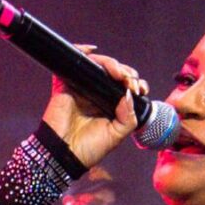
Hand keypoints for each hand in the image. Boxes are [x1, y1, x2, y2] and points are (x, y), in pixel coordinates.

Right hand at [41, 49, 143, 170]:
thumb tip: (130, 94)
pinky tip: (91, 52)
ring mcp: (82, 88)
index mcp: (110, 105)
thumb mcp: (117, 135)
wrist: (64, 154)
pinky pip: (73, 61)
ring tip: (119, 73)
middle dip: (126, 72)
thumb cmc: (89, 149)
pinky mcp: (66, 84)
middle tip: (130, 82)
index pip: (126, 87)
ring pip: (98, 65)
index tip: (140, 89)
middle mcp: (97, 94)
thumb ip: (128, 117)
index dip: (135, 83)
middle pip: (114, 72)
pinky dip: (81, 51)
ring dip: (111, 63)